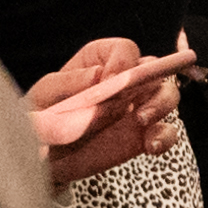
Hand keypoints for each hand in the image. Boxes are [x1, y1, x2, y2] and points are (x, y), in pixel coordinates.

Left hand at [29, 39, 194, 187]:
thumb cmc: (40, 118)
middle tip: (133, 102)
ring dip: (161, 105)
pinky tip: (150, 146)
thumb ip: (65, 84)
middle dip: (151, 82)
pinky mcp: (142, 135)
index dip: (122, 63)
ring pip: (166, 95)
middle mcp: (123, 81)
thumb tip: (96, 75)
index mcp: (98, 62)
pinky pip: (166, 131)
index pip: (124, 50)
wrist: (43, 157)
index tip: (109, 83)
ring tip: (141, 121)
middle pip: (154, 69)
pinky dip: (164, 137)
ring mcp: (136, 108)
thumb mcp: (41, 97)